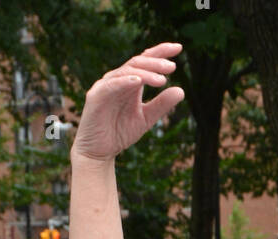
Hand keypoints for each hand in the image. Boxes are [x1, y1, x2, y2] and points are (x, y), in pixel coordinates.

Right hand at [71, 41, 184, 162]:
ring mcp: (106, 86)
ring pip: (126, 71)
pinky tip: (138, 82)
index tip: (179, 48)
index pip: (146, 61)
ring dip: (145, 73)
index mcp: (130, 82)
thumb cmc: (120, 132)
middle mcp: (118, 80)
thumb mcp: (146, 118)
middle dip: (155, 63)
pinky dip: (125, 81)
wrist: (99, 151)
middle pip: (137, 63)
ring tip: (162, 79)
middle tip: (172, 67)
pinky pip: (111, 85)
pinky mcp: (96, 96)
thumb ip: (161, 104)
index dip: (161, 52)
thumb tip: (182, 90)